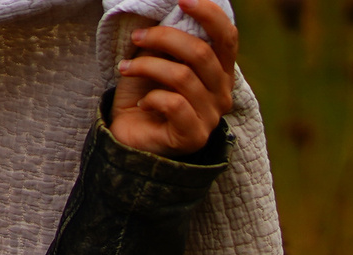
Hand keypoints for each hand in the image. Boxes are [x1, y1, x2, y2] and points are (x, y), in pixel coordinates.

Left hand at [111, 1, 237, 156]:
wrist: (129, 141)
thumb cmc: (144, 97)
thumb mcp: (158, 62)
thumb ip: (171, 44)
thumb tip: (172, 12)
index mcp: (220, 71)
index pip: (227, 37)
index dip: (209, 15)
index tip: (184, 0)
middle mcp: (221, 93)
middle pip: (201, 53)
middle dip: (163, 39)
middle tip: (136, 39)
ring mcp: (210, 117)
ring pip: (182, 76)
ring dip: (147, 67)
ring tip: (125, 69)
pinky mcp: (193, 136)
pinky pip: (173, 104)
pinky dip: (151, 98)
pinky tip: (141, 104)